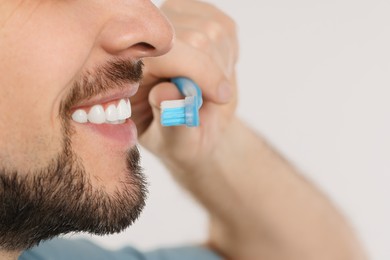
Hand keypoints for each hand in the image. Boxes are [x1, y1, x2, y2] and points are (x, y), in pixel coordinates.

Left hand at [132, 0, 238, 175]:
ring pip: (214, 30)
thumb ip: (172, 123)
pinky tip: (214, 69)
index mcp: (127, 72)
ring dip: (223, 64)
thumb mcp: (177, 144)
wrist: (193, 123)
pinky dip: (228, 51)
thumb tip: (166, 93)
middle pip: (197, 39)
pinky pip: (223, 25)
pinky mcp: (189, 14)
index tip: (221, 96)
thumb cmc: (180, 136)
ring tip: (211, 87)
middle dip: (215, 72)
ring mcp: (164, 22)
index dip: (200, 72)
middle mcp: (141, 39)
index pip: (166, 55)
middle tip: (215, 98)